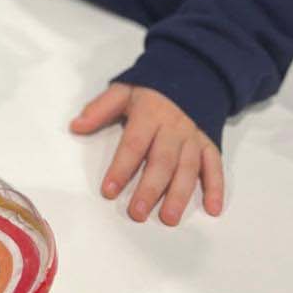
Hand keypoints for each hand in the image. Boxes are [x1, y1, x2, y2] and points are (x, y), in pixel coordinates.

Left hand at [70, 83, 223, 225]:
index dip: (121, 168)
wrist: (190, 74)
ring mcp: (193, 137)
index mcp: (149, 114)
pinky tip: (212, 208)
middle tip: (137, 213)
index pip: (134, 143)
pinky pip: (215, 166)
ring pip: (188, 168)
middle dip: (150, 188)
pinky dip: (216, 187)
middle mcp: (173, 128)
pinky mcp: (210, 143)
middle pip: (162, 161)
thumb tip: (76, 126)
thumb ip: (100, 108)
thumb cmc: (151, 90)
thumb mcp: (123, 91)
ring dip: (179, 194)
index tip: (108, 190)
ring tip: (168, 217)